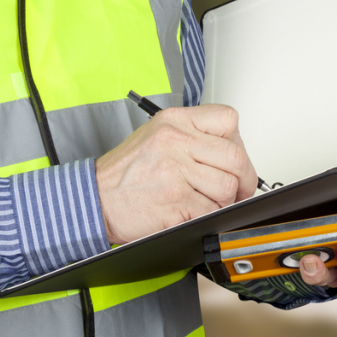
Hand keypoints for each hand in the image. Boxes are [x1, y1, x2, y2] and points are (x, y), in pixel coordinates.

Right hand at [95, 104, 257, 244]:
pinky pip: (212, 210)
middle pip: (235, 157)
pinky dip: (208, 216)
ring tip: (205, 202)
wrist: (93, 199)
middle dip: (243, 180)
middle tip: (238, 191)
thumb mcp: (154, 137)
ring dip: (224, 201)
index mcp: (173, 121)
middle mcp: (175, 141)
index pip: (227, 120)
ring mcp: (175, 171)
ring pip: (227, 187)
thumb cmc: (123, 174)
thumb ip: (191, 137)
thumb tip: (231, 155)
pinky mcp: (176, 201)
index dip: (239, 144)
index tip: (235, 161)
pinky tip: (193, 213)